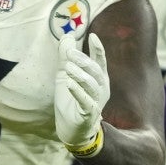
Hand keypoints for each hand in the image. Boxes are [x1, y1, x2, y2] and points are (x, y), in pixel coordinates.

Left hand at [54, 33, 109, 156]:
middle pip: (96, 71)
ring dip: (80, 74)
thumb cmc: (71, 99)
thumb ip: (66, 57)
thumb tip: (67, 36)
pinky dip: (78, 92)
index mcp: (97, 78)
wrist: (71, 128)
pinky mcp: (89, 113)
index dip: (98, 49)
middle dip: (83, 60)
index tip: (93, 36)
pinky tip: (70, 83)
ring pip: (91, 85)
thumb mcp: (65, 75)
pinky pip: (86, 101)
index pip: (100, 61)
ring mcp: (96, 101)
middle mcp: (100, 88)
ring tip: (68, 67)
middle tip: (69, 53)